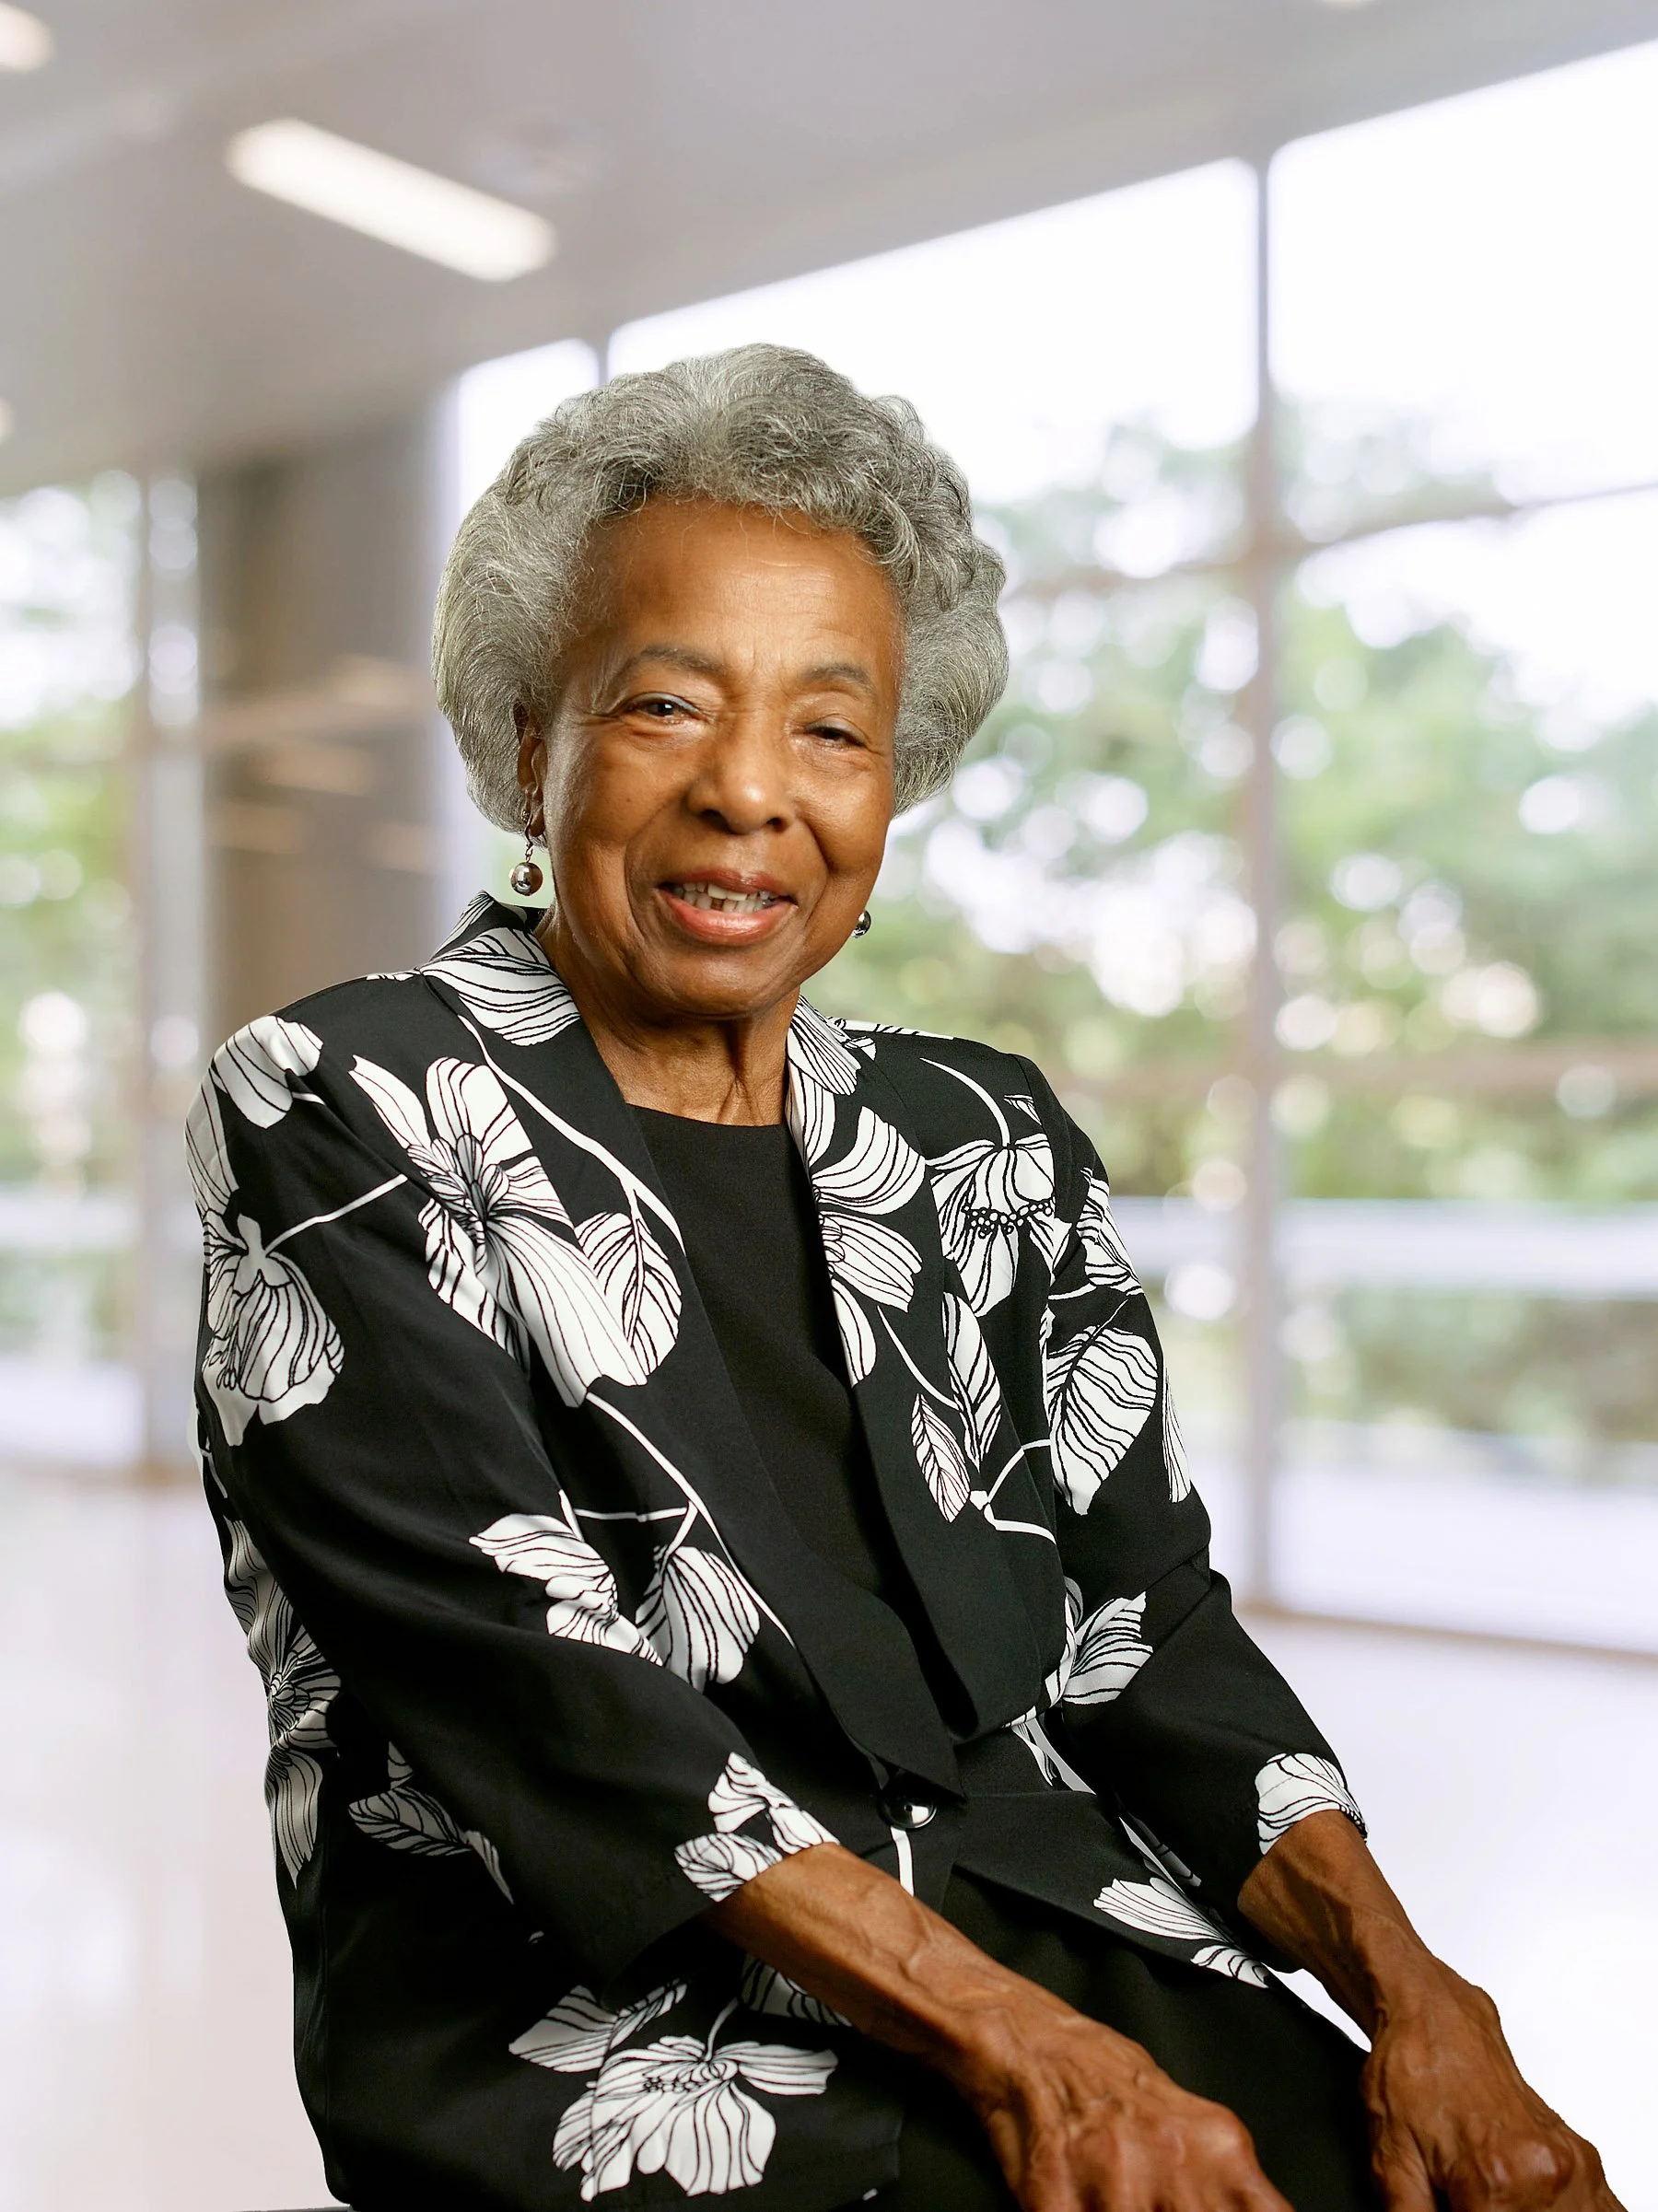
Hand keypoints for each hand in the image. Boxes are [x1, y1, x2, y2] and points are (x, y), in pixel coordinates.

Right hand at [709, 1841, 1289, 2210]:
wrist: (1018, 2035)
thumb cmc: (1103, 2076)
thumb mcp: (1194, 2123)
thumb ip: (1233, 2184)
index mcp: (1216, 2144)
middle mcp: (1170, 2161)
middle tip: (1162, 2208)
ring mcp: (1111, 2179)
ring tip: (1118, 2204)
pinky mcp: (1053, 2196)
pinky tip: (1080, 2209)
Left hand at [1362, 1960, 1622, 2210]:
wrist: (1433, 2017)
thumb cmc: (1408, 2073)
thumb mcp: (1390, 2161)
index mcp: (1498, 2178)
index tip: (1452, 2206)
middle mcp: (1546, 2171)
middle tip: (1463, 2194)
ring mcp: (1571, 2163)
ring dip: (1523, 2211)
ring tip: (1484, 2193)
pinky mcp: (1580, 2157)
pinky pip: (1586, 2207)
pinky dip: (1553, 2210)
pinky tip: (1516, 2199)